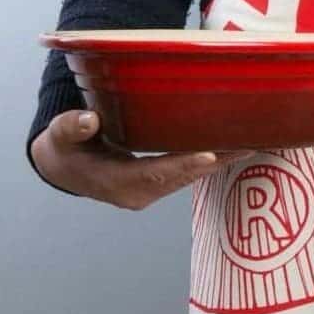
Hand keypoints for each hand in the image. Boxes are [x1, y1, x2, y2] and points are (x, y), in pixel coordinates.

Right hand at [30, 110, 253, 210]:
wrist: (65, 169)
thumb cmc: (66, 148)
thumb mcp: (61, 136)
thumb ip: (72, 127)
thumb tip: (89, 120)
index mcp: (117, 182)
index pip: (154, 173)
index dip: (182, 165)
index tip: (210, 155)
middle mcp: (139, 192)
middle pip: (182, 176)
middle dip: (216, 162)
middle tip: (247, 144)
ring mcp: (151, 191)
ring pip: (191, 177)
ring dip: (221, 162)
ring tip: (252, 144)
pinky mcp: (159, 185)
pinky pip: (189, 174)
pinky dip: (212, 162)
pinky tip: (235, 149)